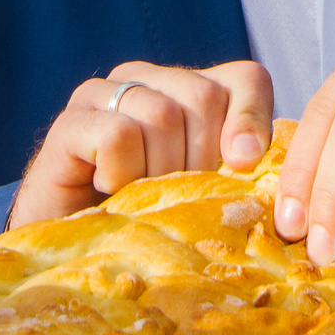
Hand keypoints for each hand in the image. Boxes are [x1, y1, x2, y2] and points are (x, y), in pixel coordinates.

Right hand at [9, 61, 274, 227]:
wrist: (73, 256)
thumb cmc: (148, 224)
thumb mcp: (206, 194)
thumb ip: (238, 170)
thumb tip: (264, 161)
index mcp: (188, 89)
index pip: (245, 78)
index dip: (252, 120)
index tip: (242, 167)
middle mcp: (146, 80)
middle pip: (203, 97)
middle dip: (200, 160)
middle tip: (175, 196)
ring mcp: (103, 95)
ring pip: (161, 115)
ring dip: (158, 174)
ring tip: (139, 197)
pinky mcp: (69, 122)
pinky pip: (118, 135)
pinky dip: (121, 174)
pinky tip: (109, 191)